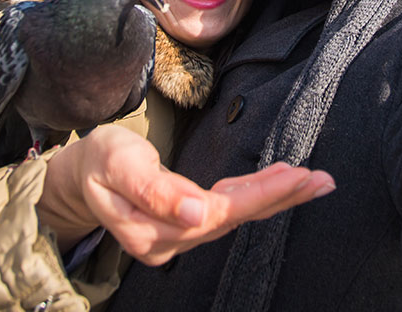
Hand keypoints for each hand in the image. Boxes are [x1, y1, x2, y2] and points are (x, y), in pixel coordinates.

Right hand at [36, 125, 334, 265]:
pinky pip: (227, 210)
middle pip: (235, 218)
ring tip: (312, 180)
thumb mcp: (118, 165)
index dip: (260, 195)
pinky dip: (255, 196)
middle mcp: (172, 240)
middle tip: (322, 180)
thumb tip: (194, 212)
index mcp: (154, 230)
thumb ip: (153, 190)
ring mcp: (179, 234)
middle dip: (281, 198)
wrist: (79, 175)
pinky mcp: (185, 222)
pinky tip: (279, 183)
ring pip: (235, 216)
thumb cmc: (98, 162)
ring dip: (275, 198)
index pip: (218, 213)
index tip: (296, 176)